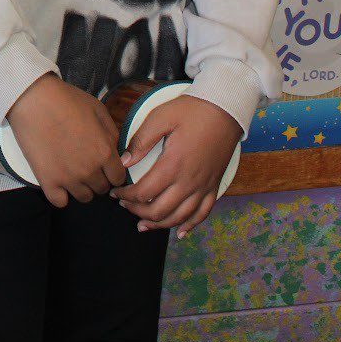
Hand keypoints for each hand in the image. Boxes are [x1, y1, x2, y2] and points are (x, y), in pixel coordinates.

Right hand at [6, 74, 127, 207]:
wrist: (34, 100)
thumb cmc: (67, 100)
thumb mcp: (98, 109)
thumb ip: (112, 133)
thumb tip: (116, 151)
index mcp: (105, 152)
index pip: (118, 178)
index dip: (112, 172)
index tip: (104, 166)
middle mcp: (90, 170)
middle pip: (102, 189)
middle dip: (98, 178)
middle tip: (86, 164)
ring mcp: (69, 178)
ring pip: (84, 197)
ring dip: (81, 187)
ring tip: (72, 171)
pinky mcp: (48, 181)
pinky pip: (60, 202)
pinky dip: (61, 195)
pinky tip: (58, 181)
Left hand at [111, 95, 241, 235]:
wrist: (225, 109)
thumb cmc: (192, 110)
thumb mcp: (161, 117)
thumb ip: (141, 141)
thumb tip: (124, 161)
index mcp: (173, 165)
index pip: (144, 192)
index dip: (126, 197)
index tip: (115, 193)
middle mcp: (189, 181)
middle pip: (160, 210)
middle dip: (138, 212)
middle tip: (124, 207)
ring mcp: (204, 186)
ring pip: (180, 217)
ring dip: (159, 224)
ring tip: (143, 225)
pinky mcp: (214, 186)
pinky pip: (202, 214)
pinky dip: (190, 226)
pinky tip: (180, 232)